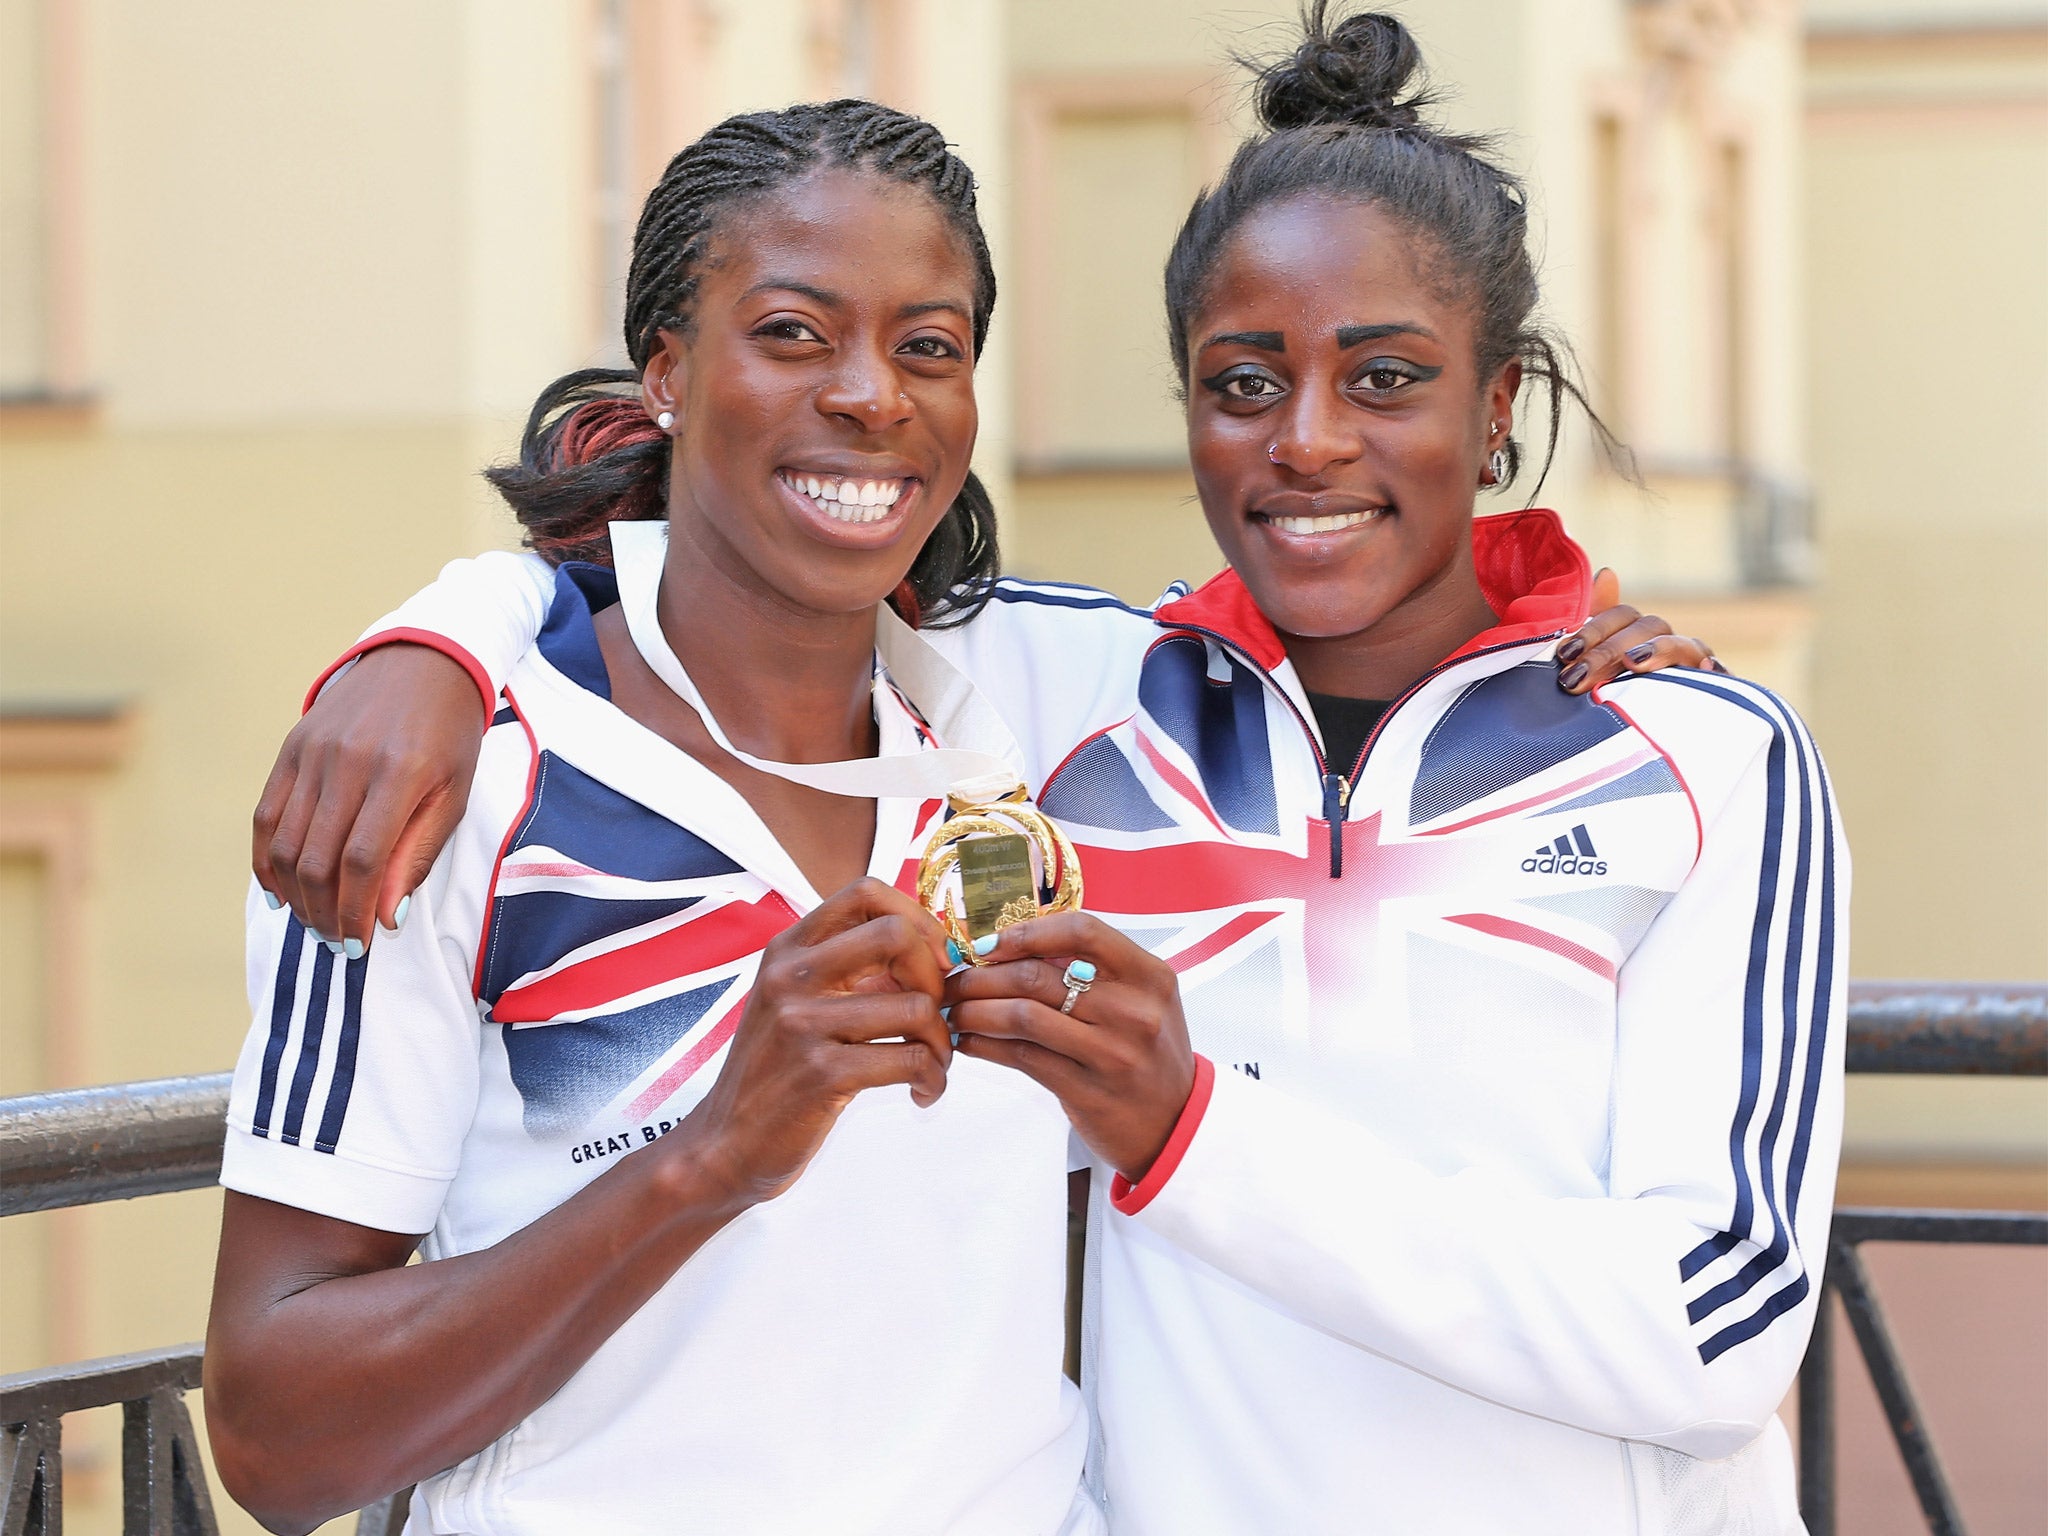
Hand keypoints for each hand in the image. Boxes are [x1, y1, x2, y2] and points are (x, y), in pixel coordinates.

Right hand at [253, 644, 486, 949]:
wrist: (424, 662)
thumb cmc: (449, 735)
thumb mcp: (454, 793)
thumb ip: (416, 854)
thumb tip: (385, 916)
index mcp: (399, 773)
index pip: (363, 861)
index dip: (357, 912)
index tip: (362, 944)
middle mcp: (348, 762)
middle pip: (318, 860)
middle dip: (325, 914)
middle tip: (338, 942)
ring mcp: (313, 753)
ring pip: (285, 843)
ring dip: (296, 895)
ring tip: (315, 922)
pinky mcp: (291, 748)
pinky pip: (266, 815)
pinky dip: (268, 860)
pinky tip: (282, 890)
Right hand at [686, 879, 954, 1207]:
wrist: (724, 1145)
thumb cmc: (774, 1073)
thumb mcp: (794, 1003)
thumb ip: (846, 969)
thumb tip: (928, 946)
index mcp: (787, 950)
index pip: (865, 891)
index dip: (917, 917)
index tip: (932, 959)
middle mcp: (791, 976)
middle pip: (897, 934)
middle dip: (936, 975)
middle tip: (936, 1013)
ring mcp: (803, 1024)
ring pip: (917, 1005)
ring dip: (942, 1042)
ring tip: (932, 1064)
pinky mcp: (822, 1075)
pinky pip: (912, 1059)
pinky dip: (933, 1078)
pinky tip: (923, 1092)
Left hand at [943, 913, 1194, 1181]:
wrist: (1176, 1125)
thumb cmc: (1149, 1055)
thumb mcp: (1142, 1002)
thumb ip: (1093, 971)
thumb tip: (1016, 944)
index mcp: (1149, 976)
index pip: (1082, 931)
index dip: (1027, 932)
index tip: (990, 944)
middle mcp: (1135, 1011)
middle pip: (1038, 974)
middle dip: (983, 975)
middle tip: (955, 982)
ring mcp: (1112, 1053)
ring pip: (1022, 1015)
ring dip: (975, 1010)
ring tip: (955, 1011)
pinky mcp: (1088, 1091)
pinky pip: (1022, 1057)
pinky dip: (985, 1044)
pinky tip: (969, 1041)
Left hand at [1555, 567, 1721, 694]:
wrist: (1661, 749)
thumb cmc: (1617, 702)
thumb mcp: (1597, 670)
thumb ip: (1593, 626)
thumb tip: (1607, 573)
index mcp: (1637, 636)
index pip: (1620, 616)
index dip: (1592, 628)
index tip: (1564, 652)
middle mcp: (1667, 644)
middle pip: (1646, 627)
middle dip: (1608, 650)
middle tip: (1576, 678)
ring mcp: (1693, 665)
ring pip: (1681, 644)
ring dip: (1656, 650)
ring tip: (1632, 663)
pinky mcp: (1715, 688)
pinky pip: (1720, 673)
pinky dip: (1715, 668)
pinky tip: (1708, 669)